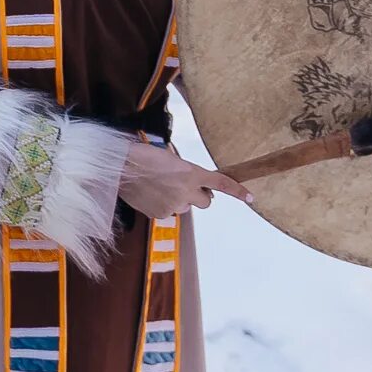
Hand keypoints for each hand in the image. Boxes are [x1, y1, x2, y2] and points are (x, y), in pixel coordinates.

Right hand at [119, 143, 249, 221]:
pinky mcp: (160, 214)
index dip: (238, 191)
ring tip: (159, 187)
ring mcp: (174, 205)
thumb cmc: (144, 157)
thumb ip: (188, 174)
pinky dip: (163, 205)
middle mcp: (187, 191)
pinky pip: (169, 212)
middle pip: (205, 202)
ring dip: (179, 200)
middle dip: (198, 196)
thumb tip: (195, 188)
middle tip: (182, 186)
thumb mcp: (172, 159)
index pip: (221, 183)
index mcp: (192, 173)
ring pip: (185, 207)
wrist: (120, 168)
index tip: (251, 198)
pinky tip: (150, 194)